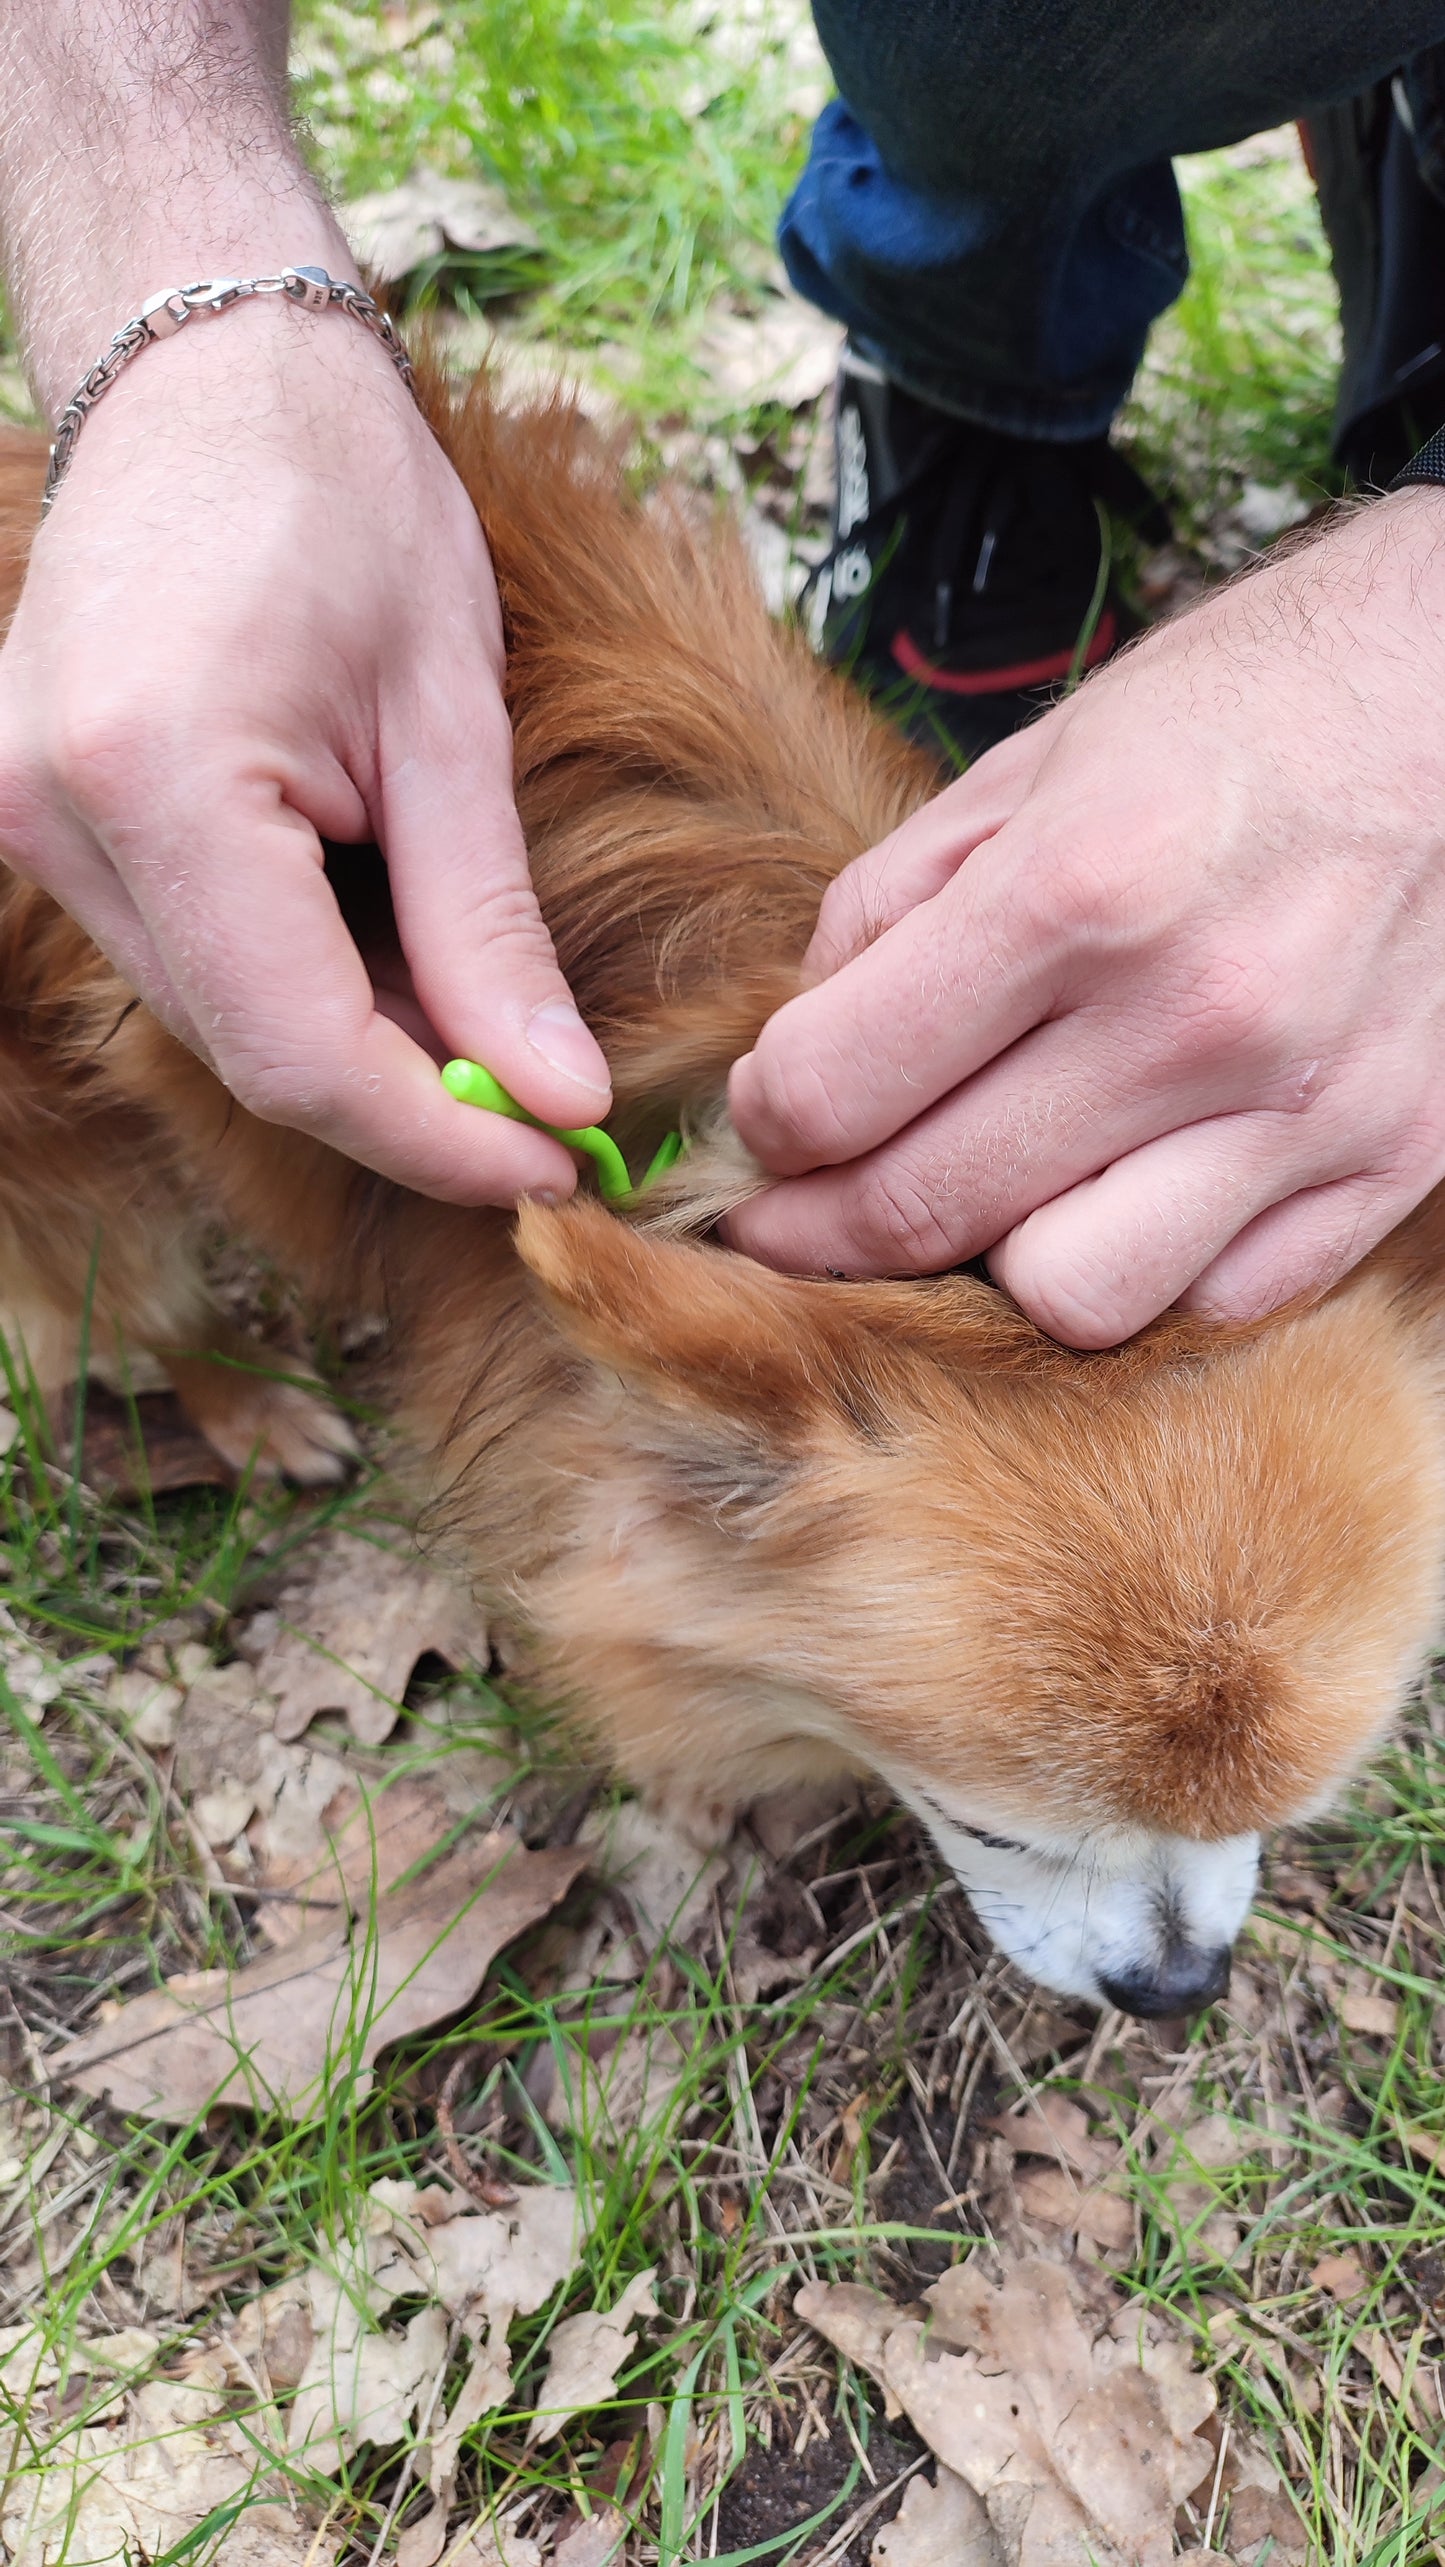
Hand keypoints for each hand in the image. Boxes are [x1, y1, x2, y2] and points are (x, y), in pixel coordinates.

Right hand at [0, 301, 609, 1202]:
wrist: (210, 371)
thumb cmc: (348, 500)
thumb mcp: (451, 720)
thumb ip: (490, 930)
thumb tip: (556, 1102)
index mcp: (157, 778)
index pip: (299, 1052)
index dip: (437, 1140)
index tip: (557, 1168)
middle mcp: (52, 816)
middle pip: (250, 1054)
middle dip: (409, 1104)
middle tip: (546, 1112)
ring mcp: (17, 820)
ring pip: (214, 1023)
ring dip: (356, 1048)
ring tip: (482, 1022)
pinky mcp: (28, 817)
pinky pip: (181, 960)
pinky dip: (294, 985)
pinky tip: (389, 962)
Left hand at [726, 490, 1444, 1343]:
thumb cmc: (1241, 714)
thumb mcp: (1031, 763)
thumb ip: (889, 913)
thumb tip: (803, 1057)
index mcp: (1081, 887)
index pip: (835, 1092)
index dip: (765, 1124)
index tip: (768, 1121)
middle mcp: (1196, 1015)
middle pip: (925, 1214)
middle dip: (824, 1225)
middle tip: (803, 1206)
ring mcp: (1307, 1105)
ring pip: (1072, 1299)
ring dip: (996, 1262)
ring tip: (987, 1192)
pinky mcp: (1391, 1160)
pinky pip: (1218, 1299)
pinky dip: (1149, 1266)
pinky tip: (1123, 1191)